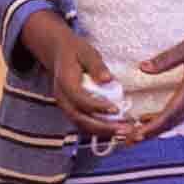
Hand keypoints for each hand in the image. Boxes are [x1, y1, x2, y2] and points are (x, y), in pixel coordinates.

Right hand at [20, 9, 136, 139]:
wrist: (58, 54)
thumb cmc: (75, 51)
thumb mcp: (86, 52)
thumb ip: (96, 65)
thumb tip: (107, 79)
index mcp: (65, 83)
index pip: (80, 99)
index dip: (98, 107)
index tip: (117, 109)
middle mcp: (62, 98)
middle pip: (80, 119)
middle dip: (104, 127)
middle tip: (125, 129)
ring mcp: (66, 106)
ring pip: (82, 125)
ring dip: (103, 132)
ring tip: (124, 131)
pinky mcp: (72, 110)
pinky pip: (85, 124)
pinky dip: (100, 129)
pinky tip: (117, 128)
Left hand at [126, 3, 183, 143]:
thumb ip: (165, 60)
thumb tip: (142, 68)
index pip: (170, 113)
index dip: (152, 126)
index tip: (136, 135)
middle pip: (173, 122)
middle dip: (151, 133)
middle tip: (129, 140)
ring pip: (178, 119)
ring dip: (158, 127)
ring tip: (137, 132)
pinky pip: (183, 112)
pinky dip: (167, 118)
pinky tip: (153, 116)